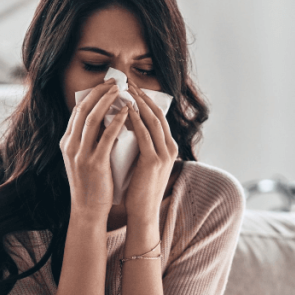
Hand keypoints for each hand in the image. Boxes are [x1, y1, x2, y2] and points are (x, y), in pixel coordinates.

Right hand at [60, 77, 130, 216]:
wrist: (88, 210)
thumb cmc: (91, 185)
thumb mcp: (83, 159)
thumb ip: (89, 141)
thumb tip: (104, 121)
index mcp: (66, 143)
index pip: (77, 111)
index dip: (92, 95)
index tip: (106, 85)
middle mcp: (70, 146)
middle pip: (83, 109)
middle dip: (99, 92)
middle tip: (115, 82)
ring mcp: (80, 154)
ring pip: (92, 119)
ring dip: (107, 101)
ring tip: (121, 91)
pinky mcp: (94, 163)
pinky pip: (106, 136)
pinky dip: (117, 121)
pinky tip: (127, 112)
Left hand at [122, 82, 178, 222]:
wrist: (143, 212)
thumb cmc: (139, 188)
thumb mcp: (144, 162)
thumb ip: (142, 145)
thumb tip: (127, 125)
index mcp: (169, 148)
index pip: (159, 117)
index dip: (146, 100)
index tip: (132, 88)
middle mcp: (170, 148)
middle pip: (158, 114)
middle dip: (142, 96)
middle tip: (127, 82)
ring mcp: (164, 154)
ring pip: (152, 120)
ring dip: (138, 103)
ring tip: (125, 90)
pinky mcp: (154, 161)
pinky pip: (144, 134)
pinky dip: (134, 119)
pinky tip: (125, 110)